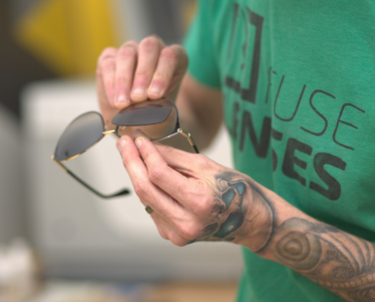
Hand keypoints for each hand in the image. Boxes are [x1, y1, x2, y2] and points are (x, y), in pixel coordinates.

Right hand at [96, 36, 187, 129]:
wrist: (135, 122)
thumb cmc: (155, 115)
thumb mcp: (165, 115)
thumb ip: (164, 109)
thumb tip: (152, 106)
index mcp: (175, 58)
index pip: (170, 56)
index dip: (162, 74)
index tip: (154, 95)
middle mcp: (153, 49)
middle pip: (148, 48)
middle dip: (143, 74)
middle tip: (138, 97)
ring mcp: (131, 50)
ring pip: (127, 54)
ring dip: (124, 80)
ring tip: (124, 104)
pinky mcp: (109, 57)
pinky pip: (108, 64)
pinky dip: (111, 84)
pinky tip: (114, 101)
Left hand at [116, 133, 274, 250]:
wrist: (250, 220)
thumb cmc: (235, 189)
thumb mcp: (206, 166)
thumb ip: (173, 157)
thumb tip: (146, 145)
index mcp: (198, 202)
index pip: (158, 174)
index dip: (144, 153)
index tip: (137, 138)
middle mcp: (186, 223)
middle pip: (145, 190)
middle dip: (131, 163)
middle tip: (123, 144)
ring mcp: (178, 234)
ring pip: (146, 200)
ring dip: (138, 177)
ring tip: (136, 157)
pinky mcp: (174, 237)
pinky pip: (153, 210)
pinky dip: (150, 192)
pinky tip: (154, 181)